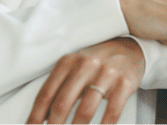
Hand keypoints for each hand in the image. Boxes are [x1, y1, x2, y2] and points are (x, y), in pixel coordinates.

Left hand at [26, 38, 144, 124]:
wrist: (131, 49)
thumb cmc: (97, 63)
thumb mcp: (75, 68)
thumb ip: (59, 88)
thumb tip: (41, 117)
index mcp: (68, 61)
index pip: (45, 94)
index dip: (35, 117)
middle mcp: (85, 65)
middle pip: (62, 104)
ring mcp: (106, 73)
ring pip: (85, 110)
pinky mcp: (125, 82)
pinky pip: (111, 111)